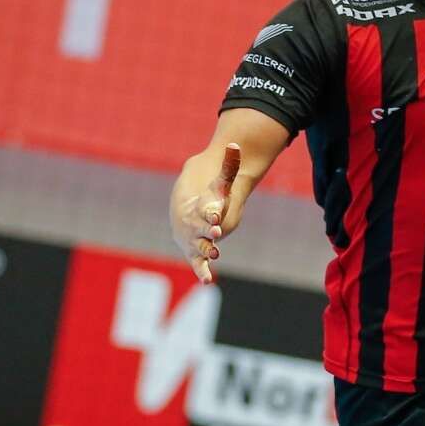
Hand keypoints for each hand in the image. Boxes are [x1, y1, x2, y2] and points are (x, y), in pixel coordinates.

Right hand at [171, 144, 239, 283]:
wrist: (187, 211)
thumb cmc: (206, 197)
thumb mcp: (219, 183)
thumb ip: (229, 166)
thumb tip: (236, 144)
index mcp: (197, 208)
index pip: (204, 209)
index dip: (210, 211)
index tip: (216, 212)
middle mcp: (193, 226)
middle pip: (200, 229)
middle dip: (207, 231)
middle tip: (216, 232)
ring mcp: (194, 240)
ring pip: (199, 247)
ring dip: (207, 251)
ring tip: (215, 255)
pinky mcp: (196, 253)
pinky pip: (198, 263)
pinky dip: (202, 271)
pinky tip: (207, 281)